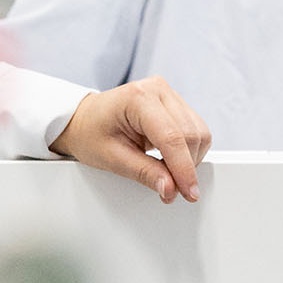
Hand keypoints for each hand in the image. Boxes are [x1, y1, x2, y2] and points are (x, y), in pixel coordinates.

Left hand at [52, 76, 210, 202]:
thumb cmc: (90, 133)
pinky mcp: (175, 103)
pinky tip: (170, 159)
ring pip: (199, 133)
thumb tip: (170, 188)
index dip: (184, 169)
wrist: (84, 119)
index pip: (172, 138)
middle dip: (186, 167)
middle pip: (191, 135)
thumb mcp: (112, 158)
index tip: (188, 192)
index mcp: (138, 98)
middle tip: (169, 189)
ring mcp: (169, 94)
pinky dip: (188, 150)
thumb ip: (144, 172)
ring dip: (189, 159)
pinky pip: (195, 130)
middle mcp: (158, 90)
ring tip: (165, 172)